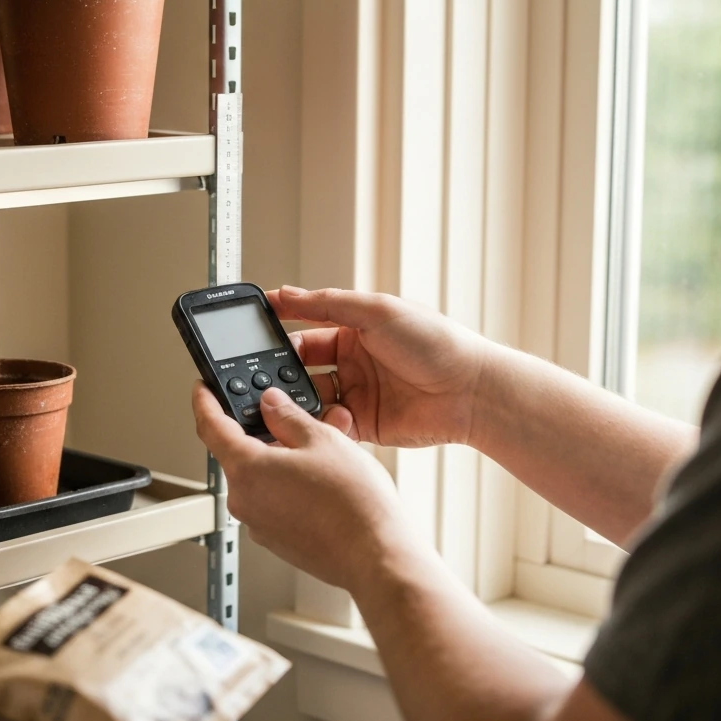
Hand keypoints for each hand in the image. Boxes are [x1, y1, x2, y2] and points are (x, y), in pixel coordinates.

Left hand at [192, 382, 417, 595]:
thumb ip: (288, 417)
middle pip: (241, 453)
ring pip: (263, 477)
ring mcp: (260, 524)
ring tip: (322, 450)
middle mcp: (244, 500)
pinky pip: (275, 501)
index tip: (204, 390)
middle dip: (266, 431)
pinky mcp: (278, 540)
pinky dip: (290, 484)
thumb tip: (271, 404)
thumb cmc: (353, 504)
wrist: (375, 556)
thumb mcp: (322, 440)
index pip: (210, 427)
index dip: (205, 402)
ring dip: (283, 458)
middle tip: (292, 416)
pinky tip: (322, 479)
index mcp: (246, 470)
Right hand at [270, 285, 490, 448]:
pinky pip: (329, 427)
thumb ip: (327, 303)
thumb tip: (286, 293)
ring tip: (287, 402)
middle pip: (300, 368)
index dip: (277, 334)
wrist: (471, 391)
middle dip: (280, 373)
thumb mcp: (376, 311)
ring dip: (296, 401)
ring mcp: (358, 394)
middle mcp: (353, 362)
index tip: (249, 336)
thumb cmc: (436, 343)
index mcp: (354, 330)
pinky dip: (320, 425)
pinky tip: (322, 420)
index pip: (303, 330)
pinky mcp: (364, 425)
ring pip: (309, 399)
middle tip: (264, 379)